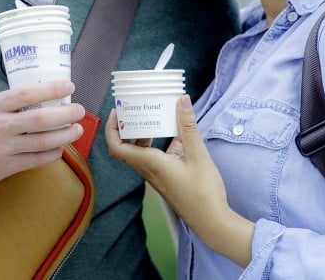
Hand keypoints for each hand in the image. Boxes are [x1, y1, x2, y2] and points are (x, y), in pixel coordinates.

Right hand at [0, 80, 85, 194]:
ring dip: (64, 135)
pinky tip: (59, 149)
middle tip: (79, 111)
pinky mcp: (2, 168)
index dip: (52, 89)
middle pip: (41, 118)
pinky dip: (51, 154)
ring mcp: (1, 148)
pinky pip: (34, 161)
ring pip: (42, 141)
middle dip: (66, 114)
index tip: (69, 87)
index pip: (28, 93)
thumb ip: (7, 106)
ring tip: (76, 130)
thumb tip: (38, 99)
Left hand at [105, 95, 253, 266]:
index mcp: (150, 164)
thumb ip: (188, 127)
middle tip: (133, 110)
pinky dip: (161, 144)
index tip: (118, 112)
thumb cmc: (204, 194)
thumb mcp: (198, 155)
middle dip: (126, 127)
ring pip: (141, 152)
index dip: (111, 129)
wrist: (212, 223)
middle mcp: (149, 171)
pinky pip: (156, 158)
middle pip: (126, 147)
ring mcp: (157, 176)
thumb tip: (183, 100)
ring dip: (143, 135)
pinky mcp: (166, 179)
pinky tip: (178, 135)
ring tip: (154, 117)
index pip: (117, 147)